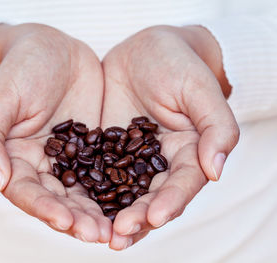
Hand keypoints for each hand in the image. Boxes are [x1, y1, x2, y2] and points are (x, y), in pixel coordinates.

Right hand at [0, 23, 110, 242]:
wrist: (53, 48)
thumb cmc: (21, 68)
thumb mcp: (1, 99)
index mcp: (16, 159)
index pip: (27, 192)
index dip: (45, 208)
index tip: (66, 221)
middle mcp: (44, 165)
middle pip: (60, 200)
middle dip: (79, 219)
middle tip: (101, 235)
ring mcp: (72, 158)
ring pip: (86, 192)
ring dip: (101, 213)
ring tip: (119, 229)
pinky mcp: (96, 148)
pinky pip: (108, 172)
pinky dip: (119, 189)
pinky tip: (135, 201)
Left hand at [101, 25, 238, 248]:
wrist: (145, 50)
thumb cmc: (177, 64)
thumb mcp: (199, 88)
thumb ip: (216, 127)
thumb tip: (216, 170)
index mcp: (187, 152)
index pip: (181, 184)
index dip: (170, 202)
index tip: (154, 216)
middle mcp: (159, 162)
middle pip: (150, 197)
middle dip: (136, 218)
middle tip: (118, 236)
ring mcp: (130, 159)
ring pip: (122, 193)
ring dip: (110, 215)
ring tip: (96, 234)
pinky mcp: (105, 150)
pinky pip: (96, 174)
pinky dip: (87, 192)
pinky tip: (74, 205)